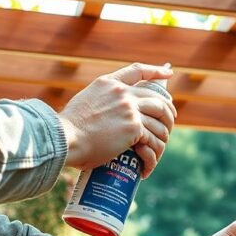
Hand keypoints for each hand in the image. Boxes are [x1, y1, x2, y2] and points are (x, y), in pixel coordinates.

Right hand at [58, 63, 175, 177]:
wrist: (65, 138)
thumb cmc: (68, 128)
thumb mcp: (85, 102)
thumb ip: (102, 102)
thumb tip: (111, 114)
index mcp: (109, 83)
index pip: (138, 70)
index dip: (156, 72)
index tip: (168, 74)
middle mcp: (122, 93)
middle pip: (158, 99)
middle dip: (169, 110)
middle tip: (170, 120)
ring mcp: (130, 109)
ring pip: (161, 119)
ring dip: (164, 134)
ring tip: (160, 145)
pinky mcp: (134, 128)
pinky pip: (153, 139)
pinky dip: (153, 153)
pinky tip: (149, 164)